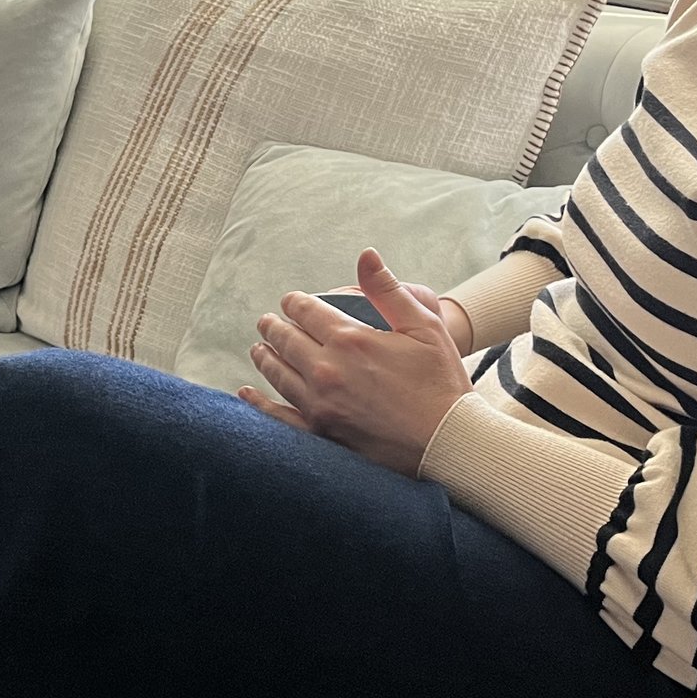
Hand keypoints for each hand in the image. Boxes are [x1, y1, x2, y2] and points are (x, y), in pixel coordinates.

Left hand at [246, 250, 473, 475]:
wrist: (449, 442)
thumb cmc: (441, 382)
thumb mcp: (423, 326)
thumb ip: (387, 289)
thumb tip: (365, 255)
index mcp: (350, 339)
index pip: (306, 311)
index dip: (294, 302)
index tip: (290, 301)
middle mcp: (327, 371)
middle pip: (286, 341)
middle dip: (274, 326)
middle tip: (267, 321)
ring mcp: (320, 405)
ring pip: (278, 374)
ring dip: (265, 357)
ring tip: (259, 348)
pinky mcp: (321, 435)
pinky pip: (279, 416)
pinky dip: (259, 403)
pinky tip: (248, 394)